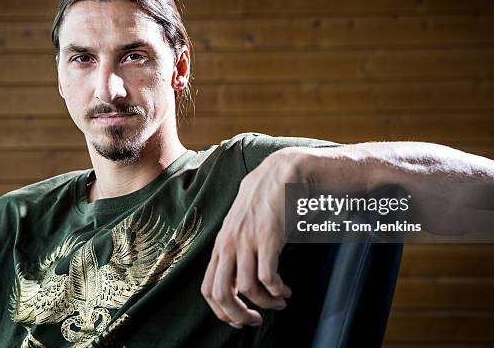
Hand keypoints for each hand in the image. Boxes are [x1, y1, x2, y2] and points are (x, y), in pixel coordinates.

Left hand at [200, 149, 300, 328]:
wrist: (283, 172)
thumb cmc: (264, 197)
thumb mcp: (240, 221)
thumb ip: (235, 244)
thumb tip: (237, 274)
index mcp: (221, 242)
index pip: (208, 288)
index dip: (221, 311)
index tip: (238, 319)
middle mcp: (229, 243)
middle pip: (221, 293)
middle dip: (238, 315)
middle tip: (255, 320)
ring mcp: (247, 240)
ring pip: (246, 289)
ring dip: (265, 304)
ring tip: (279, 302)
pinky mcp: (268, 238)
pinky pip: (268, 277)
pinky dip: (277, 291)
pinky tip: (285, 290)